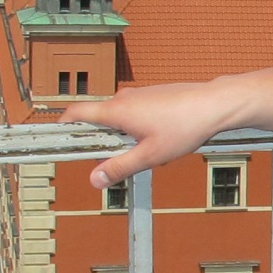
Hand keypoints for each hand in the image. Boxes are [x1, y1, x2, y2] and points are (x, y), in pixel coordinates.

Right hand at [67, 80, 245, 188]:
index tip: (57, 140)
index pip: (75, 113)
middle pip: (96, 118)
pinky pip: (134, 111)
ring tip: (143, 151)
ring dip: (120, 134)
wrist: (215, 104)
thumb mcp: (150, 155)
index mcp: (116, 110)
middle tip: (109, 159)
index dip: (62, 126)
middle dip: (98, 140)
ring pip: (118, 116)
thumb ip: (120, 167)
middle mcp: (123, 97)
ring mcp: (139, 94)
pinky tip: (158, 139)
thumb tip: (94, 179)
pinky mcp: (153, 95)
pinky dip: (136, 126)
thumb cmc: (186, 126)